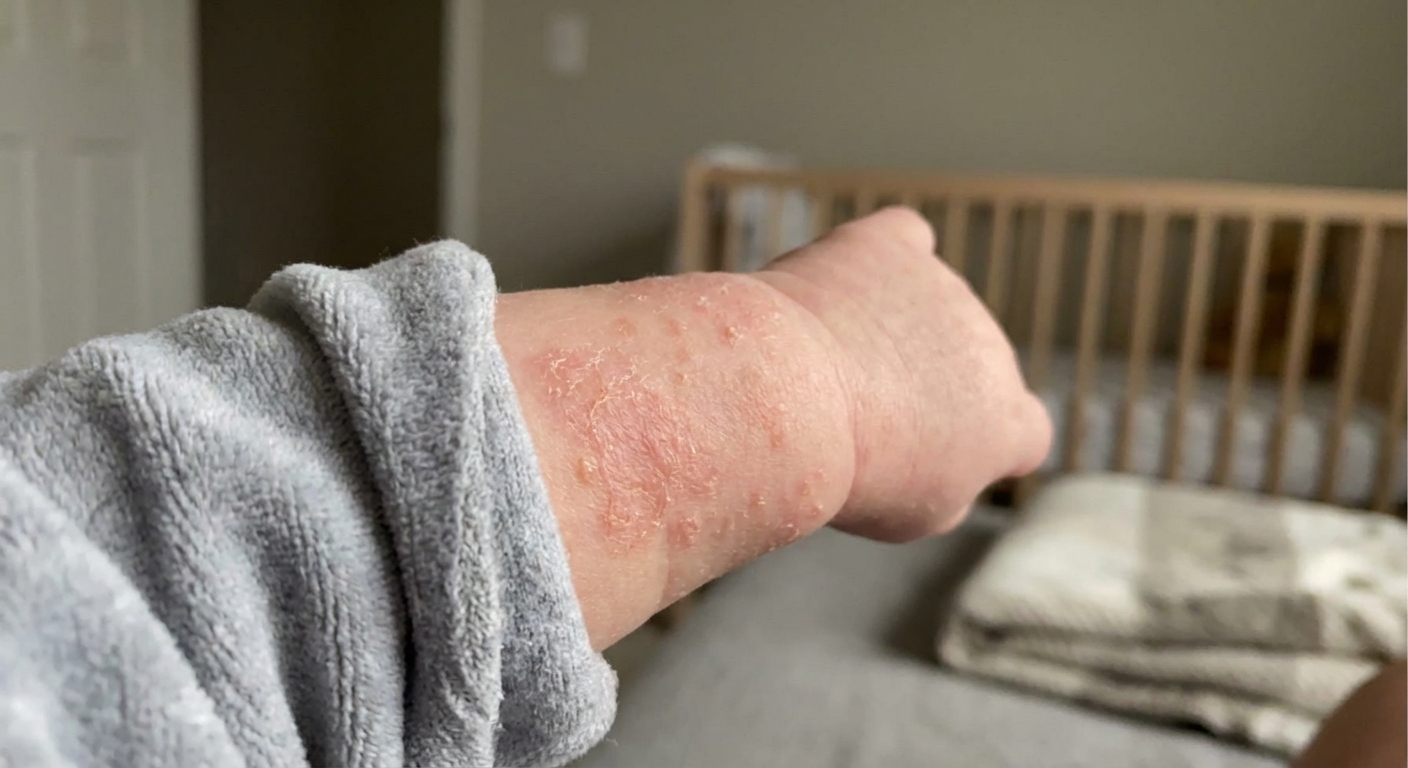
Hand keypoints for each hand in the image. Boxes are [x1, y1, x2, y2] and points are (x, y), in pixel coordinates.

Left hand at [752, 207, 1051, 540]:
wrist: (789, 403)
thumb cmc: (844, 473)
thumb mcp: (909, 514)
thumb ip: (949, 485)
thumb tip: (946, 454)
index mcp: (1010, 422)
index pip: (1026, 431)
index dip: (981, 442)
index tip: (929, 453)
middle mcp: (991, 348)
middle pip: (961, 368)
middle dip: (916, 388)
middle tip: (845, 417)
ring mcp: (943, 290)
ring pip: (918, 313)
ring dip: (882, 333)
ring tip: (815, 366)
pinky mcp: (889, 248)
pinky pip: (903, 239)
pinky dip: (882, 258)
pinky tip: (850, 277)